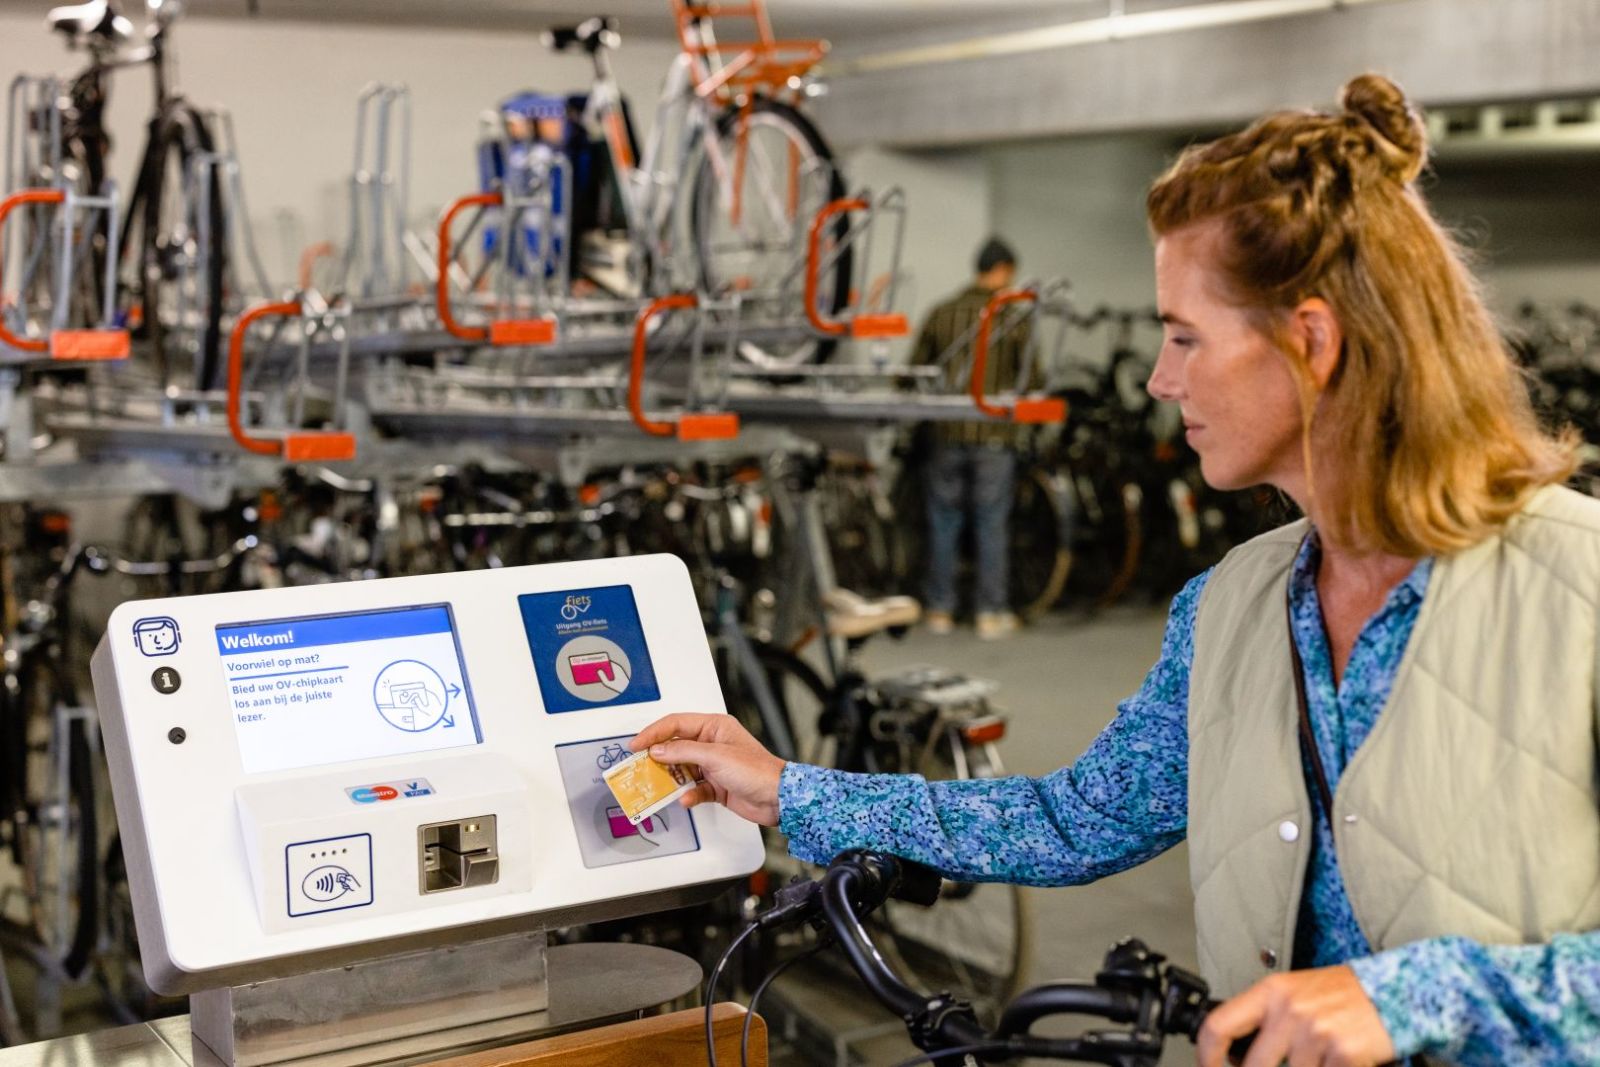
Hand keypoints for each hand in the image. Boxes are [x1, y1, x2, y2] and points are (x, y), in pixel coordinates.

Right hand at [629, 713, 785, 826]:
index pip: (676, 724)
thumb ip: (683, 752)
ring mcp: (714, 766)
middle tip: (640, 766)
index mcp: (714, 727)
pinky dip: (688, 795)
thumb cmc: (757, 770)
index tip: (636, 744)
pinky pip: (694, 789)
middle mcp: (712, 744)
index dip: (654, 733)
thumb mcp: (715, 756)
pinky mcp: (716, 786)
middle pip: (676, 747)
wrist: (778, 798)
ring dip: (672, 779)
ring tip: (658, 785)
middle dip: (659, 758)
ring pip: (682, 769)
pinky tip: (687, 799)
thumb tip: (658, 750)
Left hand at [1197, 966, 1396, 1066]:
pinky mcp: (1344, 1053)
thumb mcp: (1295, 993)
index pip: (1219, 1025)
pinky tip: (1342, 1060)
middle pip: (1253, 1066)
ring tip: (1323, 1055)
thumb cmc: (1341, 995)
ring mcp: (1317, 1033)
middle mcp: (1290, 1010)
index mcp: (1271, 992)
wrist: (1396, 990)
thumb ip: (1264, 1018)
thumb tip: (1235, 1054)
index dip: (1206, 1055)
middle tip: (1284, 1065)